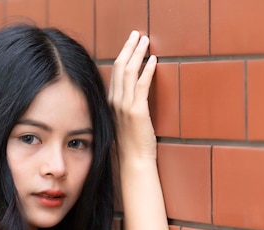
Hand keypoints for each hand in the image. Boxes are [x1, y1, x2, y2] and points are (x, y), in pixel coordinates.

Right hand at [108, 31, 156, 161]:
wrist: (134, 161)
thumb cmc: (131, 145)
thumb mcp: (124, 122)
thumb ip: (125, 108)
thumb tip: (132, 97)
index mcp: (110, 103)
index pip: (114, 73)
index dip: (122, 55)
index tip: (130, 44)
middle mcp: (114, 101)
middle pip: (118, 66)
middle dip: (128, 47)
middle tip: (136, 34)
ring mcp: (124, 106)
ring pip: (128, 72)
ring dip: (138, 53)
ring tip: (146, 41)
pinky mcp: (136, 111)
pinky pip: (141, 84)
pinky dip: (147, 70)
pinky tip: (153, 61)